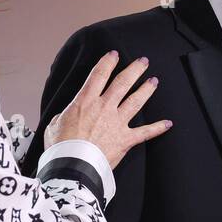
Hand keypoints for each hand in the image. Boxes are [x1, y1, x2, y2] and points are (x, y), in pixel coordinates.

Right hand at [44, 51, 170, 168]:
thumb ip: (64, 116)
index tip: (114, 55)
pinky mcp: (125, 139)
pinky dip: (158, 128)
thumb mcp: (54, 125)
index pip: (99, 75)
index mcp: (85, 101)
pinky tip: (168, 123)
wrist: (73, 166)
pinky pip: (145, 132)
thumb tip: (66, 117)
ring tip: (154, 81)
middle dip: (135, 70)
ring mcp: (117, 122)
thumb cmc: (61, 147)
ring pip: (136, 101)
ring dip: (146, 90)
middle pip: (123, 83)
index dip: (107, 62)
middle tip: (143, 61)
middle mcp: (104, 107)